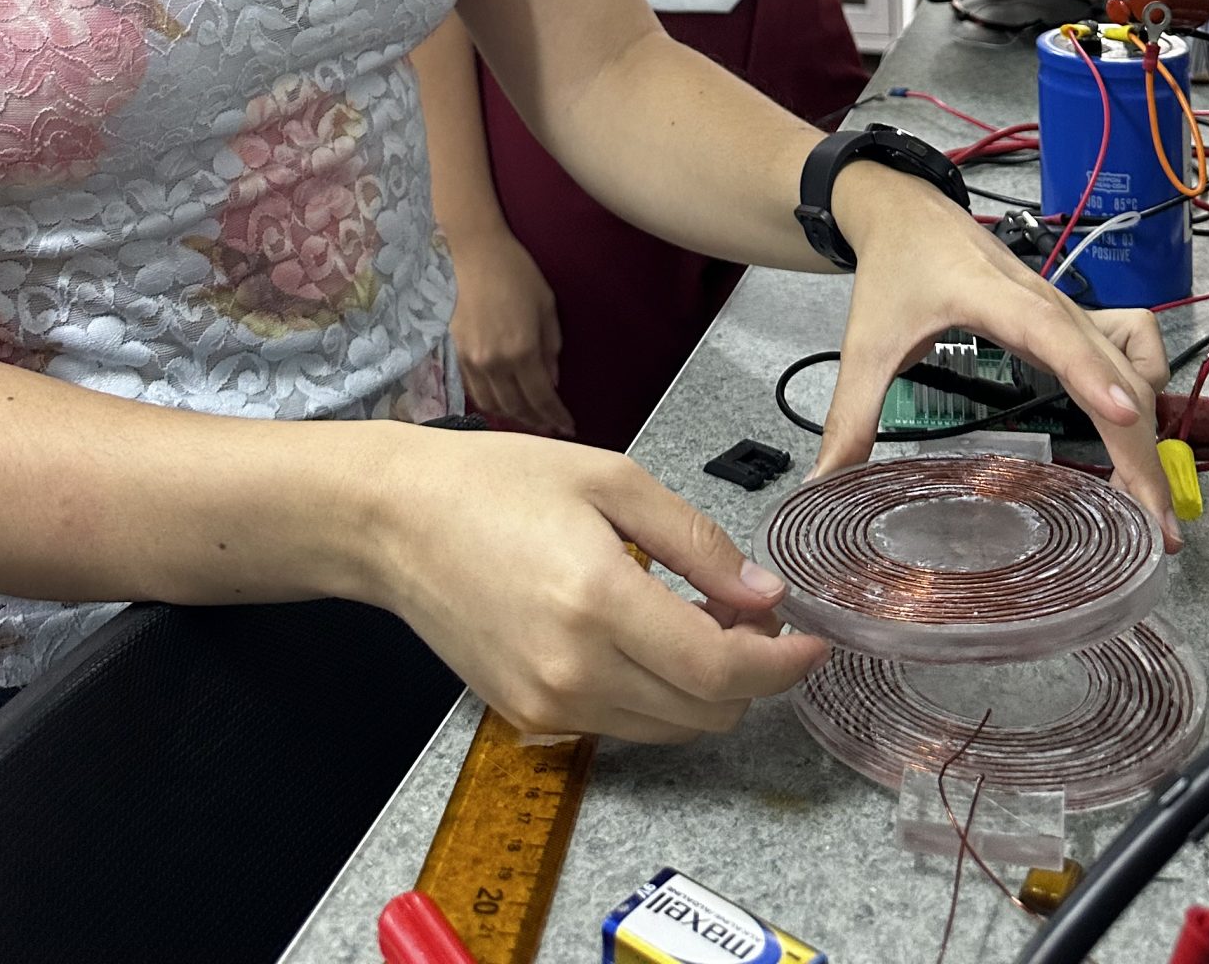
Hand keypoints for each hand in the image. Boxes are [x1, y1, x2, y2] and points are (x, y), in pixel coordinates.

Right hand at [370, 427, 827, 741]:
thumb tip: (762, 594)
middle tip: (748, 613)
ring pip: (669, 728)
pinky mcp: (528, 717)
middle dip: (749, 673)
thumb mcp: (611, 481)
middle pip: (704, 713)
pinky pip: (622, 724)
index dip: (781, 664)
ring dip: (704, 687)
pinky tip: (644, 636)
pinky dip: (655, 694)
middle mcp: (574, 671)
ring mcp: (547, 705)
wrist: (396, 521)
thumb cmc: (497, 483)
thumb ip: (695, 543)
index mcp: (599, 603)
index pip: (720, 670)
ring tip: (694, 619)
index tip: (812, 641)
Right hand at [449, 231, 573, 436]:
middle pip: (516, 408)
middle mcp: (495, 362)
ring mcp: (472, 361)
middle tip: (551, 428)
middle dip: (537, 422)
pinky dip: (491, 403)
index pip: (541, 397)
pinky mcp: (457, 354)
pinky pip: (474, 391)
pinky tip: (503, 402)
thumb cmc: (517, 273)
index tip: (568, 427)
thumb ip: (551, 347)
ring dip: (513, 417)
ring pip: (492, 405)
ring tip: (529, 418)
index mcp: (522, 350)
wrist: (474, 254)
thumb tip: (551, 380)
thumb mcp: (546, 306)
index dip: (556, 417)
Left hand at [815, 164, 1179, 549]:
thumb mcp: (866, 344)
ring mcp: (1067, 308)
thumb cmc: (892, 270)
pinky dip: (1143, 382)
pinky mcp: (1073, 317)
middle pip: (1110, 370)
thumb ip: (848, 417)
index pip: (1051, 334)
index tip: (1125, 418)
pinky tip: (1128, 424)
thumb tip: (823, 484)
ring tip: (1144, 499)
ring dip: (1147, 430)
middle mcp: (1045, 302)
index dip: (1091, 376)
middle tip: (1154, 528)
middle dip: (1139, 449)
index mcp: (992, 299)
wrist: (907, 211)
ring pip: (1129, 367)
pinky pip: (1130, 346)